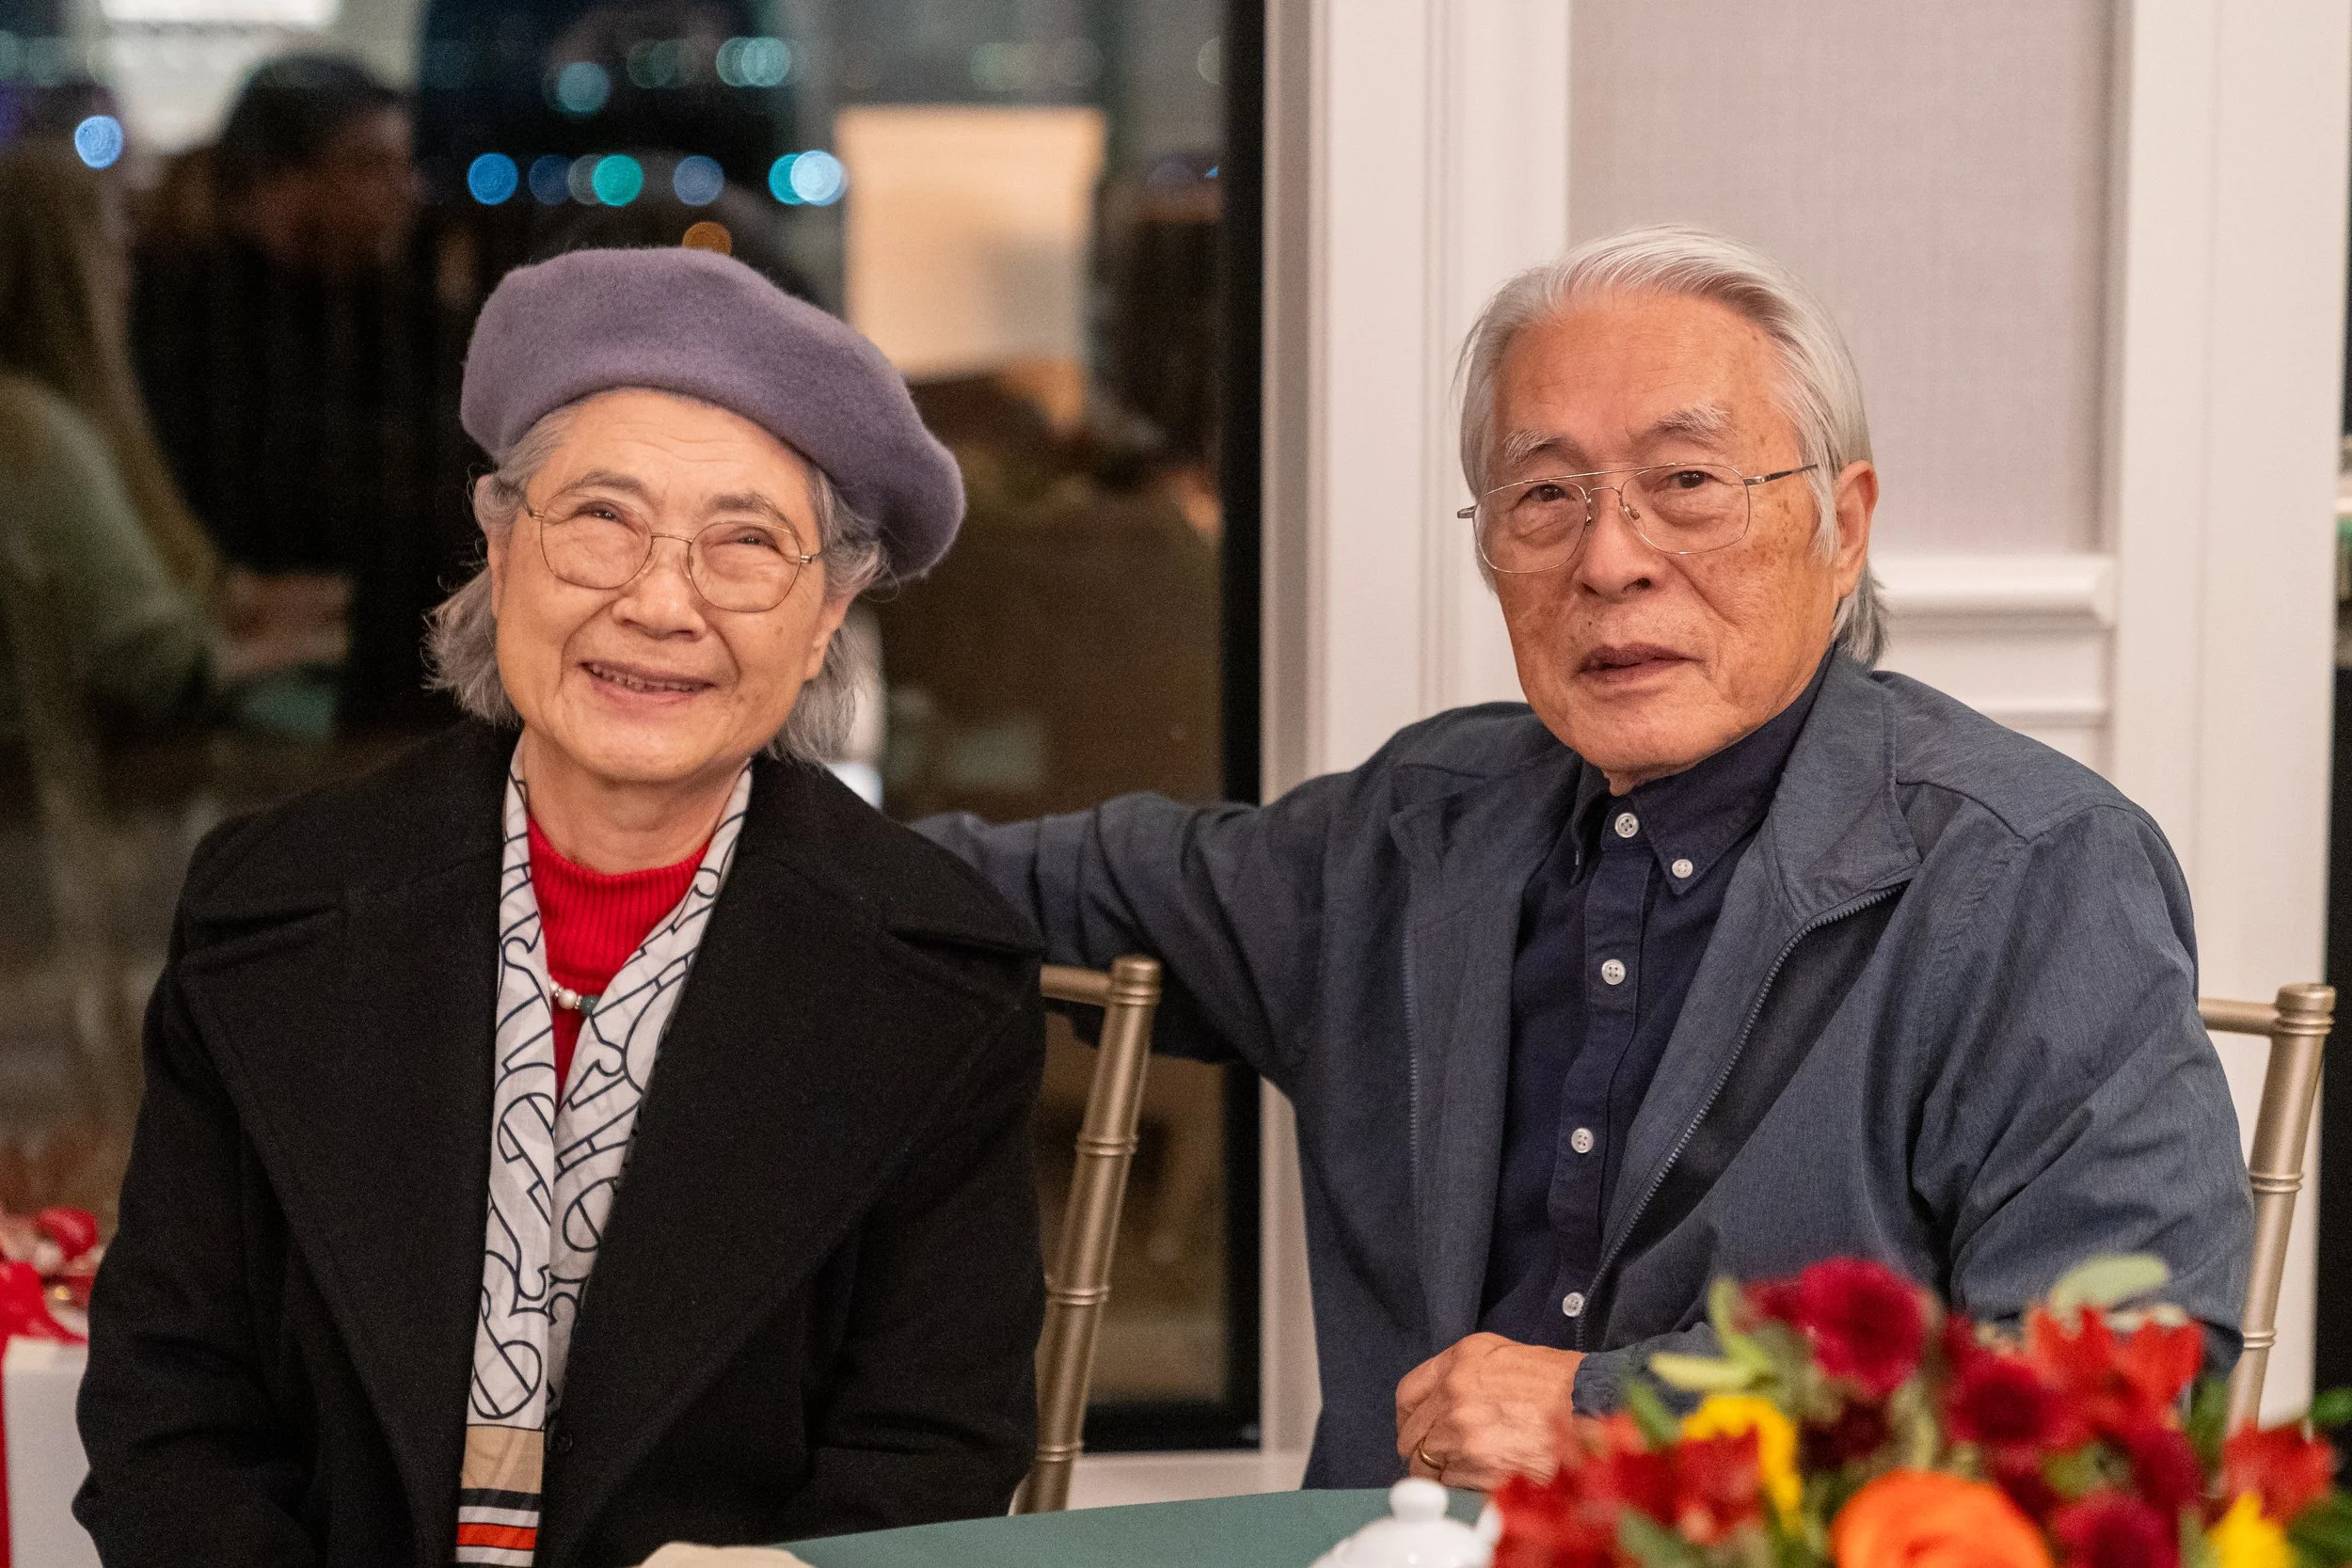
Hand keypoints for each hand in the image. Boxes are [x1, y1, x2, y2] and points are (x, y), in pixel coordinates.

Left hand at [1395, 1332, 1581, 1489]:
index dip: (1408, 1417)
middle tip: (1442, 1456)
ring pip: (1428, 1464)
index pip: (1406, 1394)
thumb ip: (1460, 1371)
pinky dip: (1464, 1485)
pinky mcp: (1478, 1466)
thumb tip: (1437, 1398)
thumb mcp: (1499, 1353)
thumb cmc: (1556, 1380)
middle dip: (1424, 1449)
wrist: (1589, 1404)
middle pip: (1411, 1435)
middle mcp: (1453, 1394)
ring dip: (1444, 1470)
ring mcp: (1463, 1433)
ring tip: (1472, 1465)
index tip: (1415, 1428)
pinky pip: (1452, 1484)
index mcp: (1457, 1362)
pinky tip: (1487, 1473)